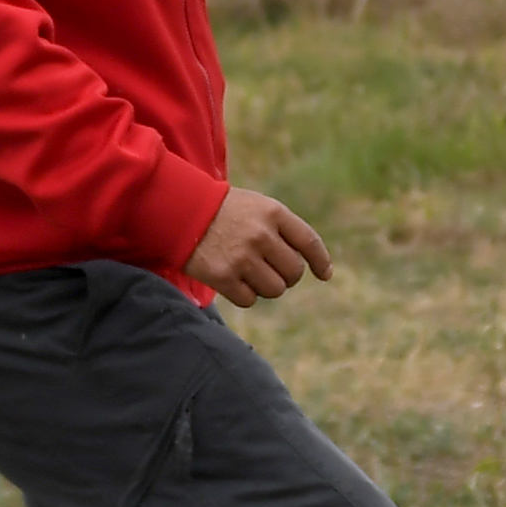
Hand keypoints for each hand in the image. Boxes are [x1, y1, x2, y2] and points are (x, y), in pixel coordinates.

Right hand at [185, 187, 331, 309]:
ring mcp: (242, 257)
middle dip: (286, 275)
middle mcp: (261, 235)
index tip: (325, 274)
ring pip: (275, 289)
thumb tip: (312, 265)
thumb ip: (283, 229)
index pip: (309, 242)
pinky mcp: (223, 276)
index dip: (320, 261)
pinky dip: (244, 295)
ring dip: (266, 286)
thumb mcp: (256, 206)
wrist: (181, 210)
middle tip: (269, 269)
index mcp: (273, 213)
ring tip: (249, 272)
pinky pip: (250, 299)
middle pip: (294, 272)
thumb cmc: (223, 210)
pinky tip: (232, 279)